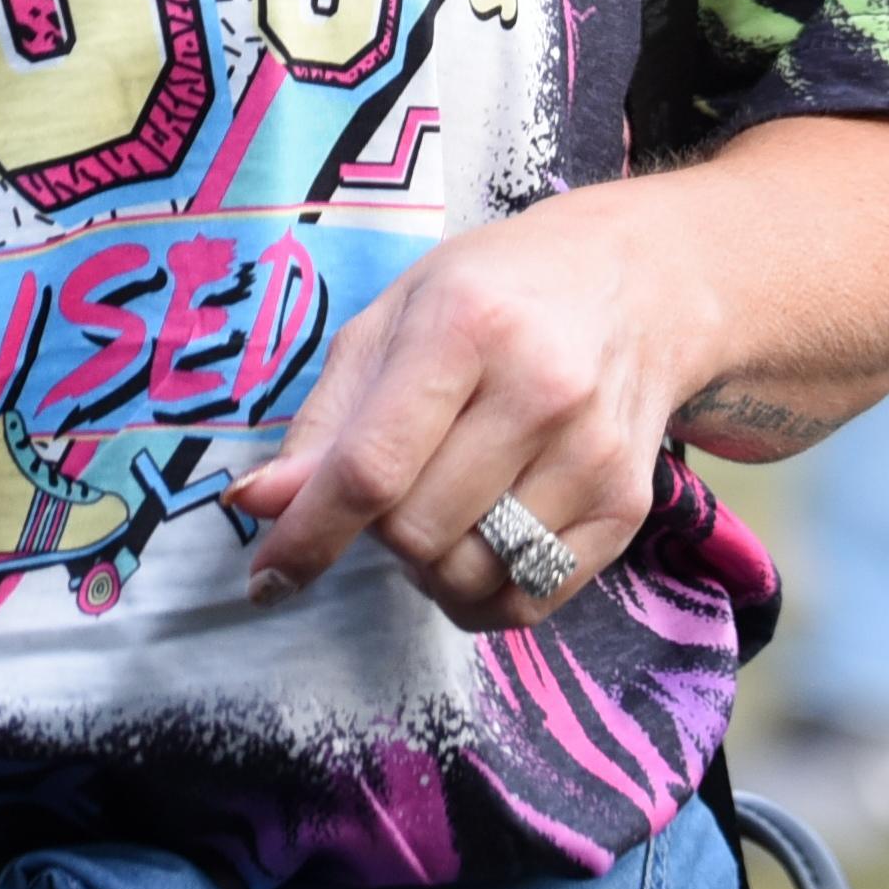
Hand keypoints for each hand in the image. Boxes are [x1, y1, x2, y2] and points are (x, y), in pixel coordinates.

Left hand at [224, 186, 702, 633]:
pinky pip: (527, 604)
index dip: (309, 532)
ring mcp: (591, 456)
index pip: (372, 465)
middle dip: (376, 529)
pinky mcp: (625, 509)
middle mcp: (539, 392)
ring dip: (425, 567)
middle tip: (391, 481)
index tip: (265, 577)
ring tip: (435, 505)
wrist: (632, 284)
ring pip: (467, 576)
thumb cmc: (492, 294)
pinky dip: (479, 596)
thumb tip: (256, 505)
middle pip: (415, 530)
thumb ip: (325, 418)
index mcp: (464, 327)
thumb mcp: (394, 319)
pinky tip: (475, 542)